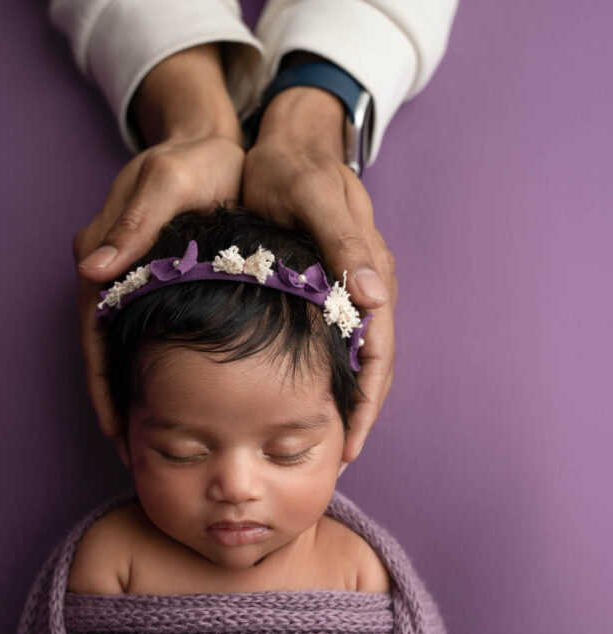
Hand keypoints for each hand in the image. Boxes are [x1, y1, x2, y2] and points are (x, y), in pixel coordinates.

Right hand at [73, 135, 243, 436]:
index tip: (114, 428)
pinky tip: (172, 402)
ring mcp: (131, 280)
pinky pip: (148, 337)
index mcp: (104, 254)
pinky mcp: (155, 283)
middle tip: (129, 452)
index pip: (94, 331)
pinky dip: (155, 371)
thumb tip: (90, 270)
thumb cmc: (196, 160)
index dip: (102, 382)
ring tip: (147, 440)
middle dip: (113, 402)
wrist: (216, 143)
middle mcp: (110, 271)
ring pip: (124, 349)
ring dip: (131, 394)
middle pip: (104, 350)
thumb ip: (133, 224)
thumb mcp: (168, 182)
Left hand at [243, 88, 397, 458]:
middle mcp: (367, 288)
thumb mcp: (315, 199)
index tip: (350, 442)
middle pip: (373, 367)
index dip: (366, 402)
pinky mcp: (328, 289)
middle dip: (359, 414)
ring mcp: (350, 291)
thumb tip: (375, 298)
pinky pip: (334, 344)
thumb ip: (345, 245)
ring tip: (326, 442)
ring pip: (356, 360)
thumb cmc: (293, 169)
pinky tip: (306, 400)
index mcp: (370, 274)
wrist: (287, 142)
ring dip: (346, 402)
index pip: (378, 353)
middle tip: (339, 459)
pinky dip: (325, 377)